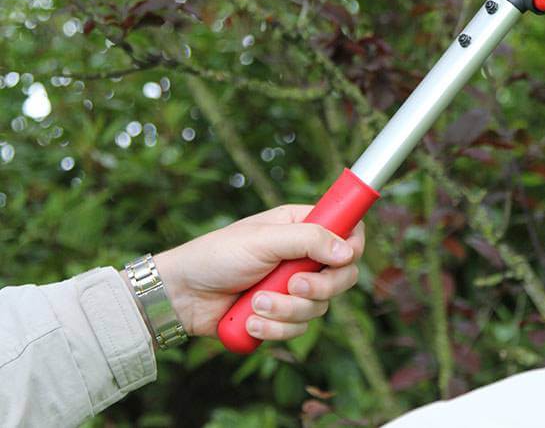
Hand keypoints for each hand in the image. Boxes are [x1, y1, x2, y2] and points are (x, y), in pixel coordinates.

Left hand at [150, 205, 364, 341]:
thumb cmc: (216, 256)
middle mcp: (303, 257)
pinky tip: (250, 320)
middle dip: (318, 287)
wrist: (181, 295)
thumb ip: (308, 240)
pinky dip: (273, 329)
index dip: (352, 246)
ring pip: (319, 307)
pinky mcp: (281, 316)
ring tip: (255, 302)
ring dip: (286, 309)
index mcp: (301, 227)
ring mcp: (293, 288)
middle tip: (293, 284)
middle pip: (343, 275)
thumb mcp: (263, 241)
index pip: (348, 232)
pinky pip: (297, 329)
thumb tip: (348, 251)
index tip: (341, 258)